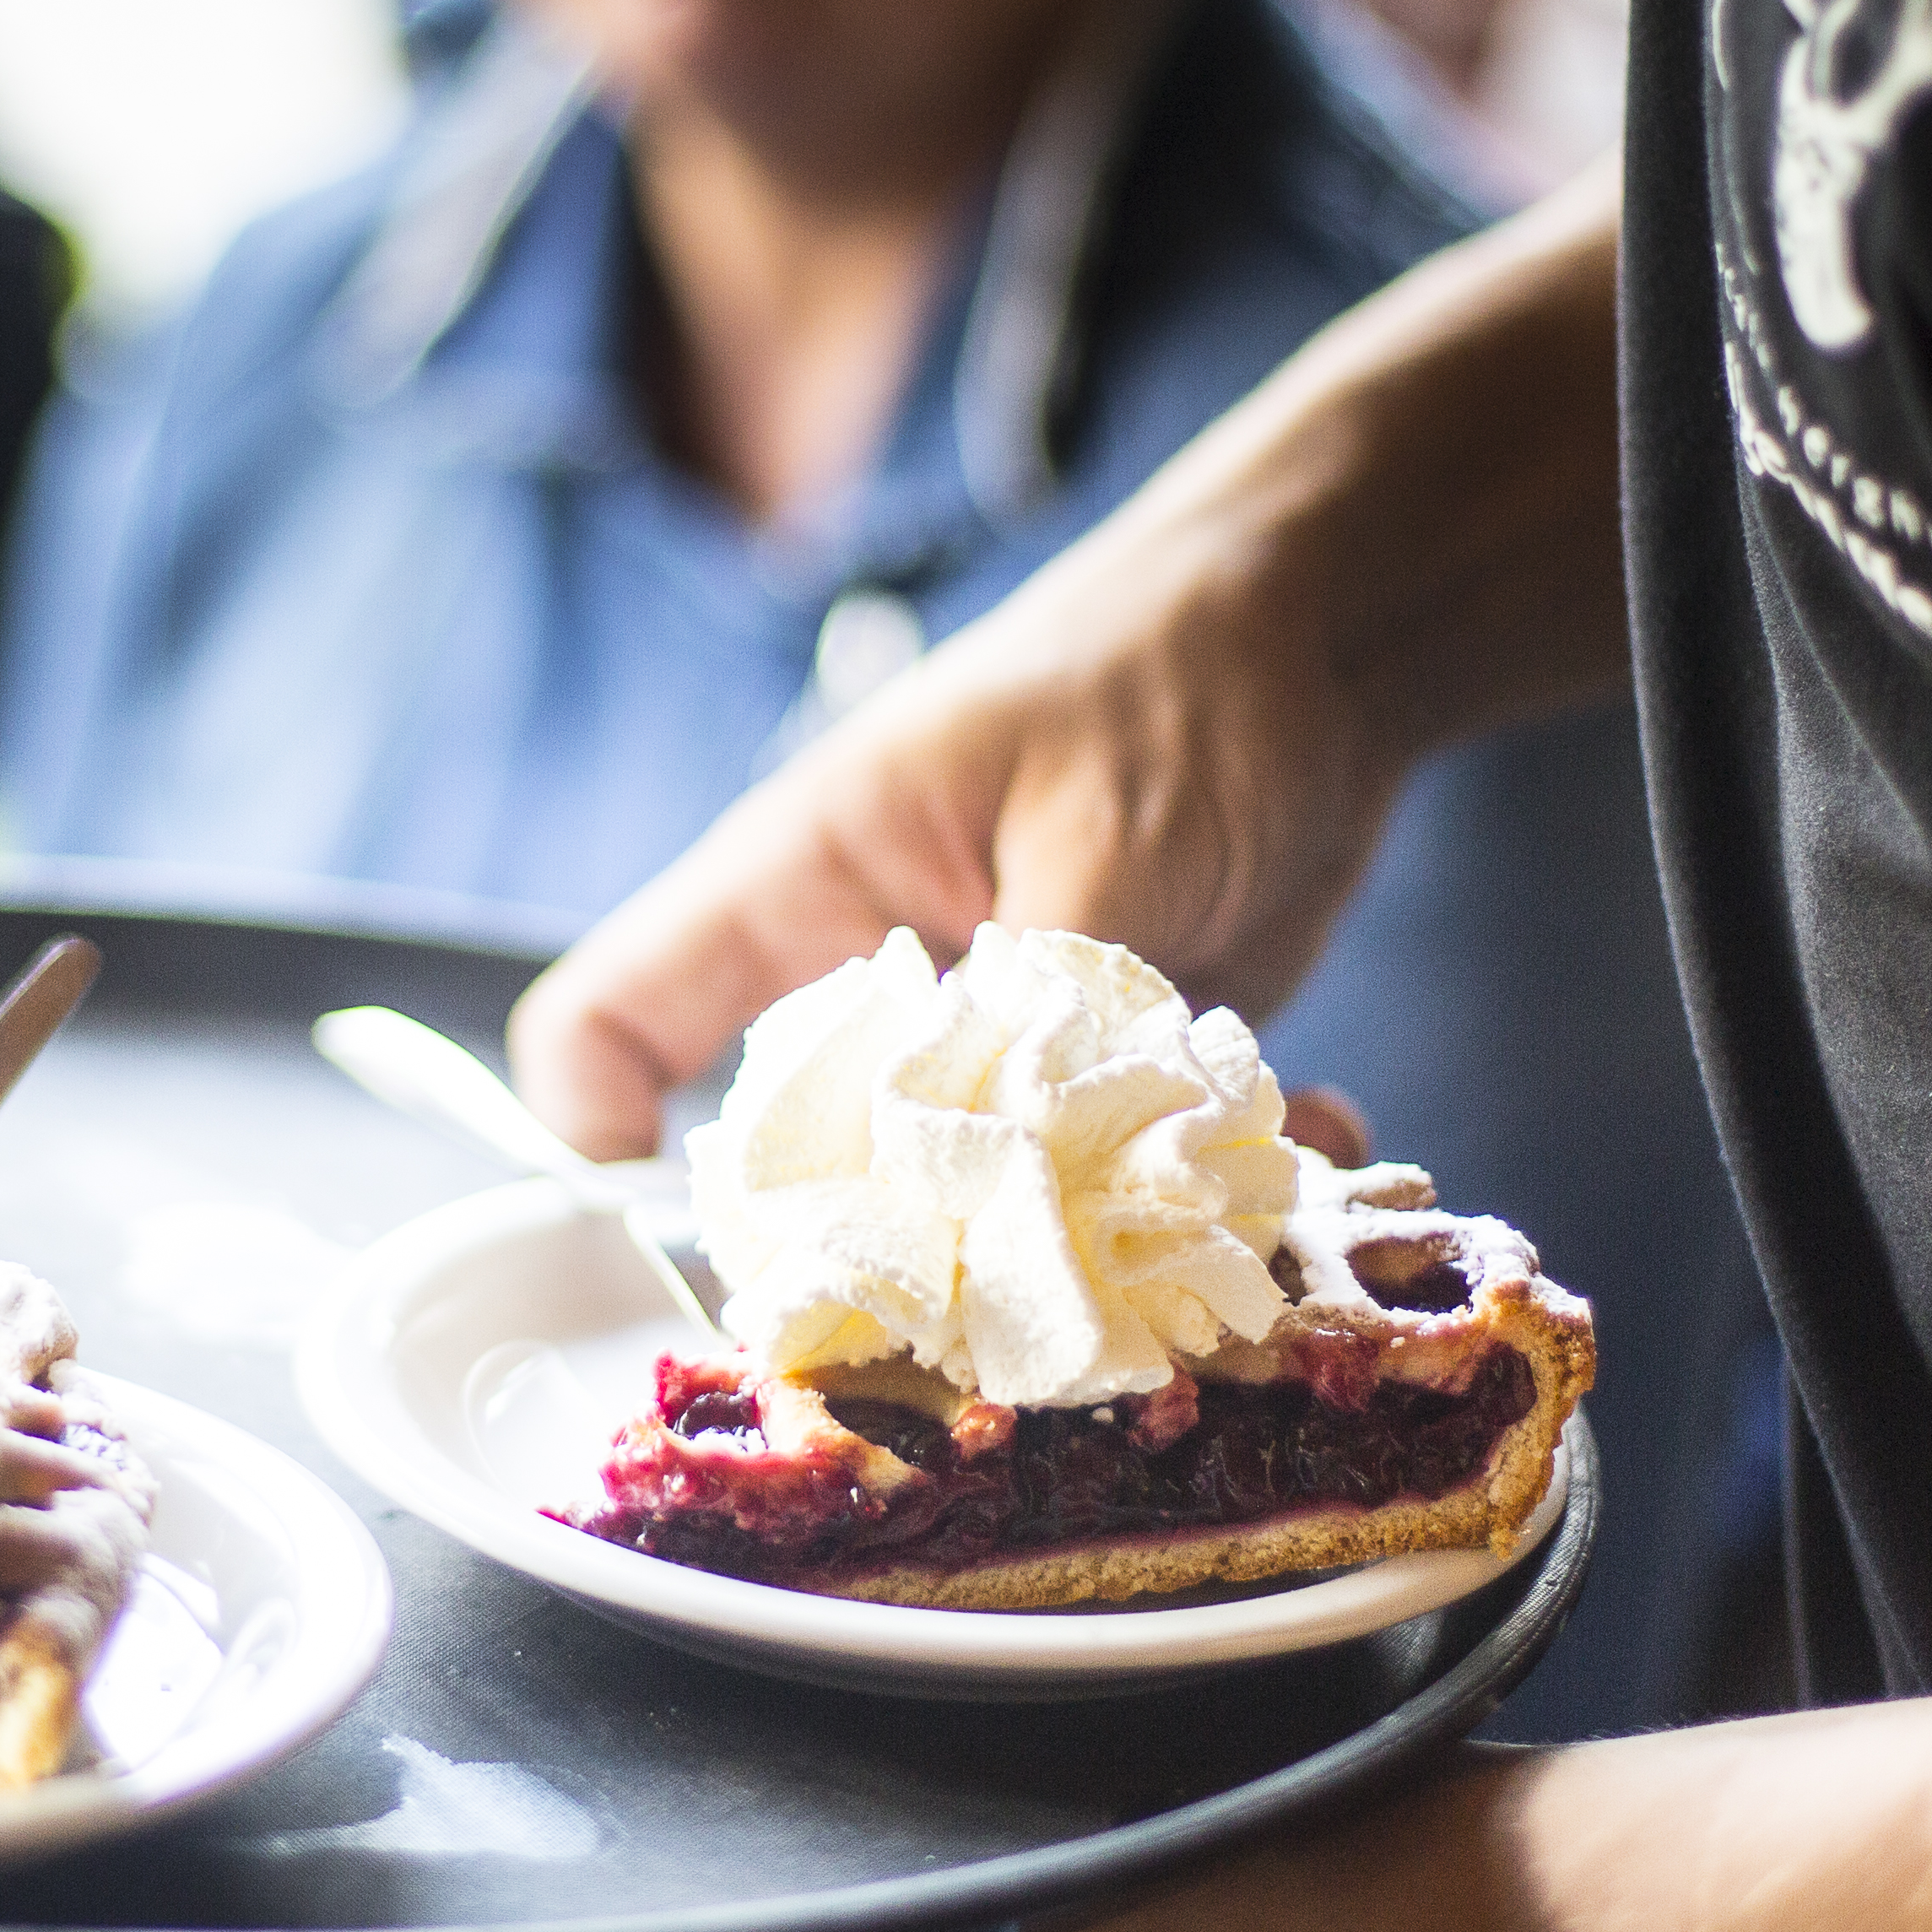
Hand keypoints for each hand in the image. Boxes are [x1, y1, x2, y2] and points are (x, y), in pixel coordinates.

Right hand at [509, 174, 1633, 1158]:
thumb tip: (1013, 1196)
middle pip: (800, 1168)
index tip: (684, 1245)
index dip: (598, 1138)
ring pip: (978, 1202)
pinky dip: (1221, 1194)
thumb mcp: (1101, 845)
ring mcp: (990, 1040)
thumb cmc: (1180, 675)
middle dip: (897, 1254)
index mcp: (808, 885)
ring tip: (1211, 1203)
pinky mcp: (1107, 1076)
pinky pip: (1128, 1184)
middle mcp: (875, 978)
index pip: (618, 1015)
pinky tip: (1316, 1138)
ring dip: (1095, 1234)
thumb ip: (1042, 1027)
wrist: (1332, 631)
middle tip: (1010, 1300)